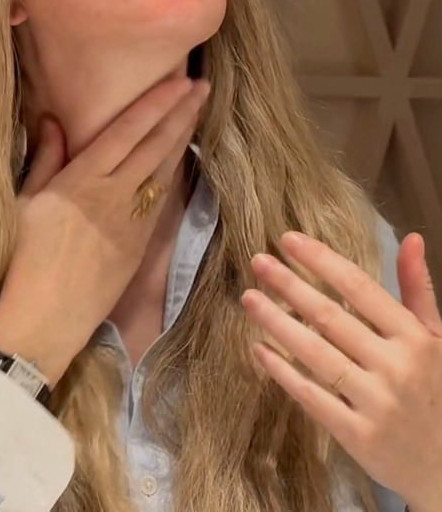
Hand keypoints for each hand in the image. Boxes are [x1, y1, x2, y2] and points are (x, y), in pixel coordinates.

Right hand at [0, 76, 209, 387]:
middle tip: (203, 86)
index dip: (158, 102)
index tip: (180, 81)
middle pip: (157, 145)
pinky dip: (174, 172)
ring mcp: (133, 219)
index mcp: (84, 178)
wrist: (46, 317)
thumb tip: (55, 121)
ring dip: (184, 138)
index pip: (129, 130)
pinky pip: (162, 198)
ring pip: (166, 169)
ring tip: (198, 112)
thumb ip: (46, 160)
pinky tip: (180, 159)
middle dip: (182, 112)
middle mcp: (116, 193)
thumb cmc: (24, 258)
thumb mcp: (25, 203)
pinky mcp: (142, 243)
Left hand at [242, 231, 441, 511]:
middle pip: (330, 317)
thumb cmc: (439, 390)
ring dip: (277, 323)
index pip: (360, 287)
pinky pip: (311, 397)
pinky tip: (258, 349)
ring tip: (249, 298)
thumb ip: (418, 289)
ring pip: (315, 354)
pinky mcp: (357, 436)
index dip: (321, 260)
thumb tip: (410, 237)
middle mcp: (394, 366)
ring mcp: (375, 403)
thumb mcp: (438, 338)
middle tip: (258, 261)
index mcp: (414, 337)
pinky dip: (282, 371)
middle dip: (290, 285)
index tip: (288, 240)